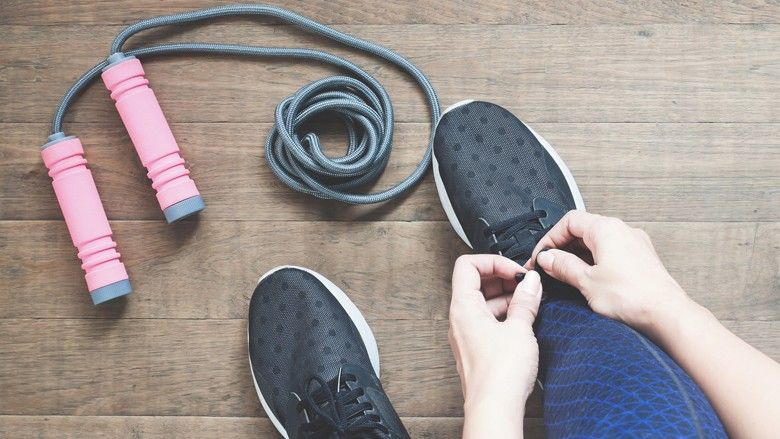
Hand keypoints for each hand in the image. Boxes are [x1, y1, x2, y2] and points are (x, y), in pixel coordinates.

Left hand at [449, 255, 541, 437]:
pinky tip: (524, 322)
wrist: (494, 408)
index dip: (493, 261)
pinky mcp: (476, 350)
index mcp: (463, 307)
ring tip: (530, 303)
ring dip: (506, 298)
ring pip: (484, 303)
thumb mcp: (519, 328)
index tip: (515, 270)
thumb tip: (531, 282)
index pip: (467, 265)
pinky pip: (487, 322)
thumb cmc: (499, 374)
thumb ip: (525, 301)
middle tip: (527, 285)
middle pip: (475, 283)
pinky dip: (504, 316)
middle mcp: (459, 320)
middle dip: (503, 279)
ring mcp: (466, 335)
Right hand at [528, 210, 691, 334]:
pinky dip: (595, 263)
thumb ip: (562, 266)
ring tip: (566, 276)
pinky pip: (611, 254)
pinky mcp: (641, 260)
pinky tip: (589, 281)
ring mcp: (634, 245)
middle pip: (583, 230)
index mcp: (607, 229)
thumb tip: (547, 259)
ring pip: (597, 242)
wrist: (667, 315)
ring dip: (578, 257)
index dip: (550, 238)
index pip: (569, 221)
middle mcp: (623, 231)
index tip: (541, 256)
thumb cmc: (634, 297)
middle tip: (549, 267)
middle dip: (563, 248)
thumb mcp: (586, 281)